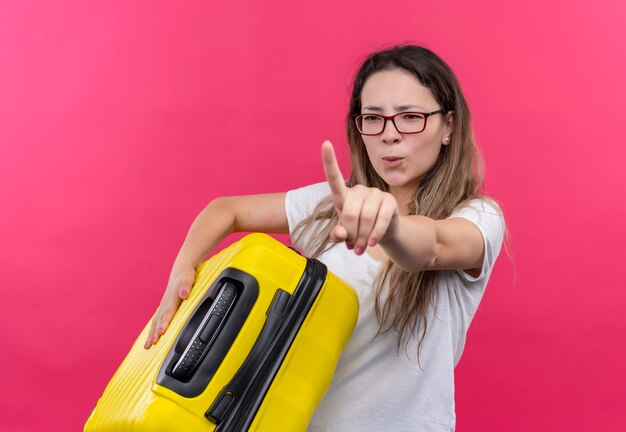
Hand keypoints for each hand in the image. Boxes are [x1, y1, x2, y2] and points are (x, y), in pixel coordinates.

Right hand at [144, 266, 195, 348]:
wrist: (181, 269)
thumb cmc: (186, 275)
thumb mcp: (188, 278)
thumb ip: (186, 287)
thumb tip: (184, 294)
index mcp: (172, 298)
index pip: (168, 313)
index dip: (165, 323)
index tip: (161, 332)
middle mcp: (166, 302)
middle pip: (159, 320)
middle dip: (154, 332)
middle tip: (150, 344)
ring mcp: (164, 305)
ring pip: (156, 321)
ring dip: (151, 333)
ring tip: (147, 345)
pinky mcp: (164, 306)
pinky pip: (157, 319)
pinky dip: (153, 328)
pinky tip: (151, 336)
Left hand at [321, 140, 399, 254]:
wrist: (381, 233)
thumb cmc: (357, 229)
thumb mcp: (344, 233)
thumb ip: (338, 234)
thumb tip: (340, 234)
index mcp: (344, 194)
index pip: (334, 176)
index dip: (329, 160)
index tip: (325, 143)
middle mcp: (359, 189)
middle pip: (351, 212)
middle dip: (350, 233)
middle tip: (352, 247)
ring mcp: (376, 193)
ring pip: (366, 219)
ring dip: (362, 238)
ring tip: (360, 249)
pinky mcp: (389, 201)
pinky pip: (381, 220)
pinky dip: (375, 235)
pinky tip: (371, 244)